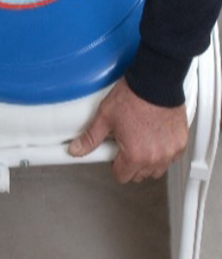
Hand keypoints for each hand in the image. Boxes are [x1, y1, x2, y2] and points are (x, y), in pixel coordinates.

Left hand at [68, 78, 187, 182]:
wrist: (155, 81)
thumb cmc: (132, 97)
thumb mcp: (104, 118)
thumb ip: (90, 138)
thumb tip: (76, 149)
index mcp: (134, 155)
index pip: (122, 176)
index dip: (114, 166)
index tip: (114, 155)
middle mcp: (154, 157)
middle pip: (139, 175)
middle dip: (130, 164)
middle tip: (125, 145)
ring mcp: (170, 151)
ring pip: (156, 169)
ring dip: (147, 161)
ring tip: (139, 141)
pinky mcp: (180, 142)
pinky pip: (171, 158)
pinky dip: (163, 153)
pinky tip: (154, 138)